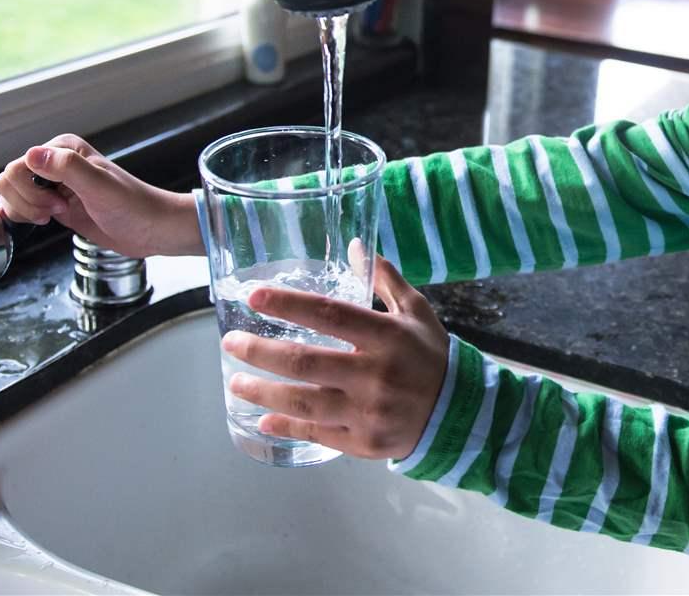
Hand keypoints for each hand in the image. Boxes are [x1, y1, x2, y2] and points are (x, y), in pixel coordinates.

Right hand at [0, 133, 201, 256]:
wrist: (151, 229)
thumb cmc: (133, 206)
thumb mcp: (100, 186)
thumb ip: (67, 168)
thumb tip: (32, 154)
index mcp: (63, 149)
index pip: (18, 166)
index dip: (31, 190)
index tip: (59, 202)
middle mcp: (55, 163)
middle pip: (9, 180)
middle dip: (26, 201)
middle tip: (56, 211)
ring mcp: (53, 185)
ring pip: (11, 194)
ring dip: (25, 210)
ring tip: (54, 216)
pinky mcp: (54, 205)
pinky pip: (21, 207)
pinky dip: (24, 216)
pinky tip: (44, 221)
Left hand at [222, 250, 448, 460]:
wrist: (458, 414)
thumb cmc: (431, 357)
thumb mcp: (416, 312)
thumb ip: (385, 280)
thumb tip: (355, 244)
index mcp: (387, 337)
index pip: (330, 315)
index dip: (288, 305)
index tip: (254, 296)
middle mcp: (375, 375)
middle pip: (305, 363)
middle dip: (260, 352)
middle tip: (230, 342)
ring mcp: (368, 413)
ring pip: (304, 404)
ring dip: (263, 393)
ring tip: (236, 382)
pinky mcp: (363, 443)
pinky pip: (316, 434)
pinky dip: (286, 427)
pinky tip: (263, 419)